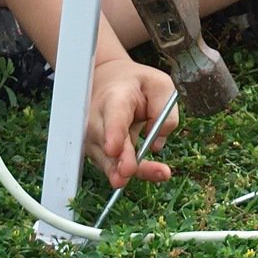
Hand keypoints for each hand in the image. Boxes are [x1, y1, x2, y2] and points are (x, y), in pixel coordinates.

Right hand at [85, 58, 178, 188]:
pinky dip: (125, 174)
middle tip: (129, 171)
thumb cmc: (137, 86)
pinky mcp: (95, 152)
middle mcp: (98, 118)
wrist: (111, 83)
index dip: (112, 133)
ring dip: (126, 172)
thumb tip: (156, 145)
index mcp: (115, 97)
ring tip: (157, 172)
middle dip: (119, 160)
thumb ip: (164, 112)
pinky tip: (146, 172)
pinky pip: (110, 168)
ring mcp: (93, 137)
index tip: (113, 149)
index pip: (112, 115)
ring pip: (107, 161)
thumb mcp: (160, 86)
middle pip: (106, 142)